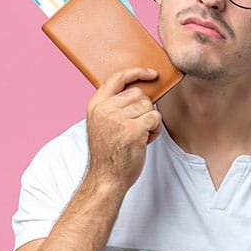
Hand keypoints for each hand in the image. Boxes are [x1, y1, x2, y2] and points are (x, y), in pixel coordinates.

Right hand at [85, 67, 162, 190]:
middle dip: (144, 109)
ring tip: (139, 136)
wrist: (106, 178)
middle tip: (136, 127)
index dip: (137, 72)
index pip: (117, 78)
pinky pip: (155, 118)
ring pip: (149, 106)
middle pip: (139, 93)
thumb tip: (139, 91)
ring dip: (150, 121)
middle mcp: (105, 109)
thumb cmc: (109, 152)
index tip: (152, 73)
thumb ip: (113, 106)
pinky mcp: (133, 129)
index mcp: (96, 105)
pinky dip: (155, 130)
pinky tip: (145, 140)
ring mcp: (118, 119)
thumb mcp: (102, 123)